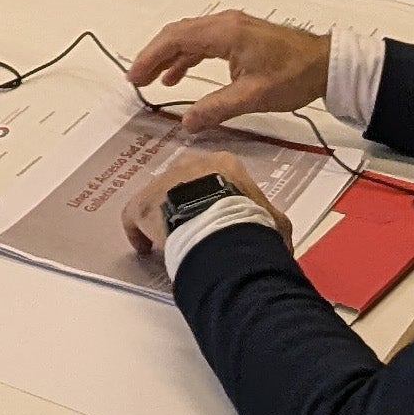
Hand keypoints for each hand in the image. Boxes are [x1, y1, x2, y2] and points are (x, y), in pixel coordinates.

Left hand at [121, 152, 276, 258]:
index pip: (217, 177)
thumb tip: (280, 241)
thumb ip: (272, 223)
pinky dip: (137, 233)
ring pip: (161, 199)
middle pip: (186, 185)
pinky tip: (145, 249)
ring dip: (165, 218)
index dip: (215, 199)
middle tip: (194, 229)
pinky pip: (133, 216)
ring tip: (172, 241)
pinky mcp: (142, 203)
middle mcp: (190, 165)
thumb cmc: (247, 220)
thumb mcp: (271, 220)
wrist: (218, 228)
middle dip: (189, 205)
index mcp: (223, 165)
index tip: (216, 217)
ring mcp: (163, 182)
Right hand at [125, 10, 331, 130]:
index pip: (176, 39)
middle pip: (178, 34)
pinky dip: (186, 57)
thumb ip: (216, 108)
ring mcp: (232, 27)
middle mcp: (225, 23)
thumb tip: (186, 123)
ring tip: (151, 80)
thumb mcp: (253, 97)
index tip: (134, 77)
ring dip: (168, 57)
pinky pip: (203, 43)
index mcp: (225, 32)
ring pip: (189, 37)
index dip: (151, 57)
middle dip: (153, 56)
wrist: (326, 64)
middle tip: (136, 80)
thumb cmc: (294, 75)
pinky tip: (178, 76)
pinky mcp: (239, 36)